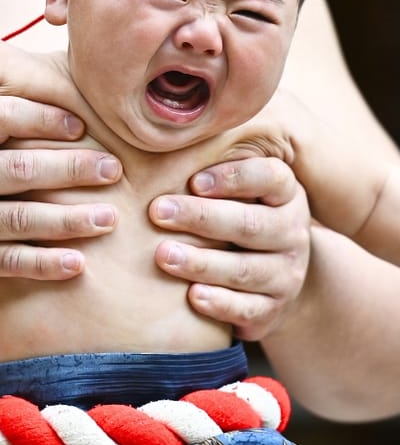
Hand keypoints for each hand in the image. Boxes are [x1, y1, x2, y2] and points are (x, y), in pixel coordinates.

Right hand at [0, 95, 121, 290]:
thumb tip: (53, 85)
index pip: (0, 116)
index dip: (45, 118)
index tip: (82, 126)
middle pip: (21, 168)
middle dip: (74, 168)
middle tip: (113, 170)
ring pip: (21, 218)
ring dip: (72, 220)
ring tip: (109, 218)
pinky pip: (10, 261)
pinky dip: (47, 264)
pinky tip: (78, 263)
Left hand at [150, 156, 310, 339]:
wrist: (271, 276)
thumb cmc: (233, 215)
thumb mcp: (231, 189)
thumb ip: (205, 166)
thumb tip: (153, 135)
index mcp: (284, 194)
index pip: (271, 178)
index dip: (234, 177)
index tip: (194, 181)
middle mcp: (291, 232)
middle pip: (250, 224)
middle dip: (201, 217)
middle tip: (157, 211)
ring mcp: (285, 273)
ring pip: (246, 269)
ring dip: (202, 262)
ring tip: (163, 255)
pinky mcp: (272, 309)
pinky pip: (248, 309)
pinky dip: (221, 304)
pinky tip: (193, 296)